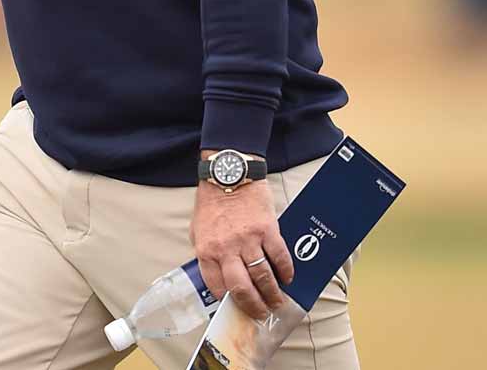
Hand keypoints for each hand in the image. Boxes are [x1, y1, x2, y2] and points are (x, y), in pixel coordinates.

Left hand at [191, 176, 293, 319]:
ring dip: (272, 294)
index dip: (230, 303)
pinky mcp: (267, 230)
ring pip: (263, 277)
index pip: (218, 287)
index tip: (239, 310)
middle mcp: (226, 249)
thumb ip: (208, 254)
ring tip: (277, 301)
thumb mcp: (199, 230)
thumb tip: (220, 277)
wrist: (229, 174)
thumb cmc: (213, 202)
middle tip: (263, 313)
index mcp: (206, 251)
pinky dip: (286, 271)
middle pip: (242, 289)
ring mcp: (247, 240)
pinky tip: (288, 278)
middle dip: (254, 306)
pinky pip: (279, 257)